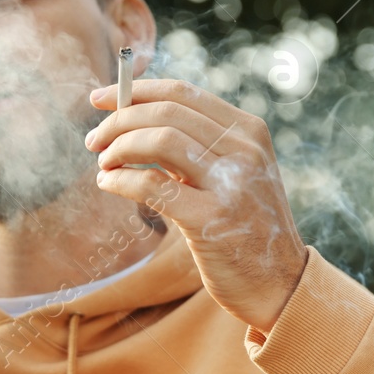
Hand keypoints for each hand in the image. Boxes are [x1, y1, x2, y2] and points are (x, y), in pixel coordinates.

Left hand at [84, 79, 308, 332]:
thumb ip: (195, 145)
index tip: (101, 99)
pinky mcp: (210, 219)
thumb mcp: (234, 172)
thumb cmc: (246, 225)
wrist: (279, 283)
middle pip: (165, 113)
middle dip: (118, 122)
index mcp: (249, 130)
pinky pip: (151, 185)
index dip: (135, 91)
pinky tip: (108, 184)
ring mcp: (230, 183)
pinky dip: (120, 180)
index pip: (182, 92)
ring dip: (118, 149)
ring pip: (158, 141)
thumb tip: (131, 119)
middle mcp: (244, 150)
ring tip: (104, 164)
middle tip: (94, 141)